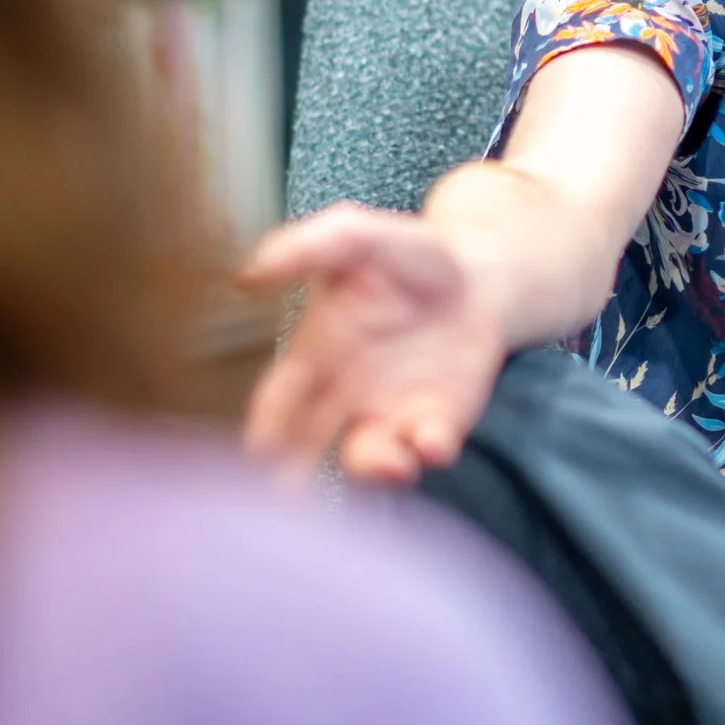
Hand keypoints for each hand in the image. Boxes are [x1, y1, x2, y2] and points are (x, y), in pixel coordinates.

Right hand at [238, 202, 505, 482]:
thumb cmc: (404, 256)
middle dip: (297, 473)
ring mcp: (394, 413)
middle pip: (310, 446)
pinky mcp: (441, 419)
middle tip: (291, 489)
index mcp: (316, 355)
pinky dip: (430, 449)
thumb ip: (307, 248)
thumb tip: (247, 276)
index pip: (278, 401)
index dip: (265, 426)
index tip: (257, 450)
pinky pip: (429, 446)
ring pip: (372, 458)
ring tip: (389, 463)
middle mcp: (347, 396)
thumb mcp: (356, 236)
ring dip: (376, 468)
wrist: (477, 275)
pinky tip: (434, 441)